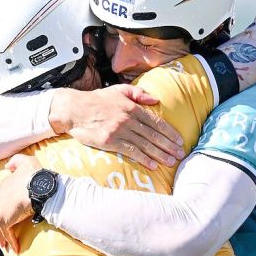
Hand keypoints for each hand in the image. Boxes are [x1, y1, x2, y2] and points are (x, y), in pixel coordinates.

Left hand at [0, 154, 42, 252]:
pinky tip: (16, 249)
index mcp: (1, 188)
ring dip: (3, 238)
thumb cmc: (33, 175)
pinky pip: (7, 235)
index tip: (2, 217)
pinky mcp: (4, 221)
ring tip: (7, 246)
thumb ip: (15, 161)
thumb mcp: (25, 161)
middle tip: (1, 235)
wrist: (36, 187)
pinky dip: (11, 242)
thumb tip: (7, 166)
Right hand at [49, 85, 184, 169]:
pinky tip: (152, 164)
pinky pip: (130, 151)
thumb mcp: (118, 90)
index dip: (169, 132)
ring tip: (171, 161)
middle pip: (153, 134)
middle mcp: (128, 119)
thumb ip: (138, 93)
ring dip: (160, 154)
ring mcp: (119, 131)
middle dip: (169, 145)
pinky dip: (143, 158)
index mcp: (132, 107)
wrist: (74, 109)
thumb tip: (155, 100)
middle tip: (181, 154)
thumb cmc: (96, 100)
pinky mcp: (109, 141)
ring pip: (144, 144)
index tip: (179, 141)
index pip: (156, 121)